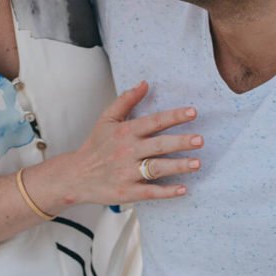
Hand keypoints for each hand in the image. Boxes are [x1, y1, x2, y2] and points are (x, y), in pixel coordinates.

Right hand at [68, 81, 202, 204]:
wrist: (76, 175)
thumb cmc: (95, 146)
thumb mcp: (106, 119)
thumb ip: (126, 100)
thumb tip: (144, 83)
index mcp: (125, 132)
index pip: (154, 121)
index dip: (174, 116)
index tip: (192, 112)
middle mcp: (128, 151)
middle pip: (159, 145)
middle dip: (181, 142)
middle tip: (199, 139)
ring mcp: (128, 172)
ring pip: (157, 168)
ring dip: (178, 166)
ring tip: (197, 163)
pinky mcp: (127, 191)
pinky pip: (150, 192)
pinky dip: (166, 192)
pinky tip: (183, 189)